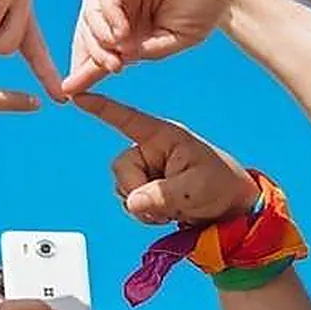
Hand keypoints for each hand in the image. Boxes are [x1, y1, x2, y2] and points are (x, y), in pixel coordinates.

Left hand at [63, 0, 240, 94]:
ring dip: (98, 36)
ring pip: (90, 13)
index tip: (72, 91)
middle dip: (92, 55)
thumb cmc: (206, 0)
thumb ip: (147, 51)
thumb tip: (116, 62)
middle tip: (109, 69)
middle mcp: (123, 4)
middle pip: (88, 32)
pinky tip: (121, 31)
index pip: (100, 48)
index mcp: (133, 24)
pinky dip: (108, 15)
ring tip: (117, 51)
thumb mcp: (178, 38)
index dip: (85, 69)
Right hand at [73, 93, 257, 224]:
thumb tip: (132, 202)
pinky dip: (144, 213)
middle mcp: (151, 150)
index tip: (78, 96)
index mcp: (164, 136)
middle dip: (138, 190)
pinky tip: (166, 213)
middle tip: (167, 204)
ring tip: (172, 208)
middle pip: (121, 168)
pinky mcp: (147, 189)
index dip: (102, 108)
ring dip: (143, 206)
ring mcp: (147, 171)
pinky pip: (129, 202)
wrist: (232, 208)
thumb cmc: (222, 186)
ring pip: (123, 188)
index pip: (127, 119)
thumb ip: (162, 195)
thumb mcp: (196, 188)